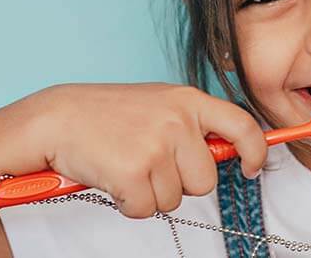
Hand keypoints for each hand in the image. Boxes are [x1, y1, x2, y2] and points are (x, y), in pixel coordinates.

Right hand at [21, 82, 267, 218]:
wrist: (55, 119)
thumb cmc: (106, 116)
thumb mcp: (159, 105)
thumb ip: (193, 125)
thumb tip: (231, 152)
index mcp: (188, 100)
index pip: (242, 126)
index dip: (255, 151)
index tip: (251, 167)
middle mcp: (177, 121)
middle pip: (205, 181)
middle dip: (179, 183)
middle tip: (148, 163)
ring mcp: (156, 146)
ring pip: (174, 200)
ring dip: (149, 193)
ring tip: (125, 165)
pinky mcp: (134, 172)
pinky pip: (145, 209)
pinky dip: (128, 203)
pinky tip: (113, 178)